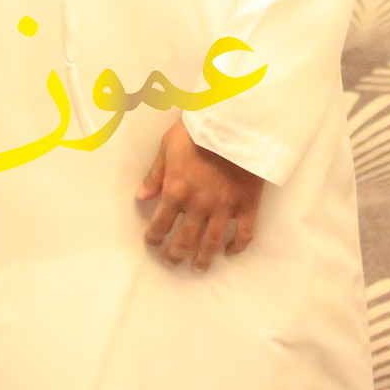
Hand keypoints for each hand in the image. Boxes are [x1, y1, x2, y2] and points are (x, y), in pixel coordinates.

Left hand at [137, 120, 261, 270]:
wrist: (235, 122)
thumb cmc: (198, 130)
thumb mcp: (167, 147)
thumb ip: (155, 175)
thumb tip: (142, 197)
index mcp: (176, 191)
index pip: (160, 224)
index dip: (154, 237)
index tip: (153, 243)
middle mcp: (199, 206)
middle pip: (185, 240)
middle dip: (175, 254)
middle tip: (172, 262)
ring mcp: (225, 208)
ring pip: (212, 243)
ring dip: (203, 259)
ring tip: (197, 267)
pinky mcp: (247, 205)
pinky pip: (244, 233)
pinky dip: (237, 246)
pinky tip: (230, 252)